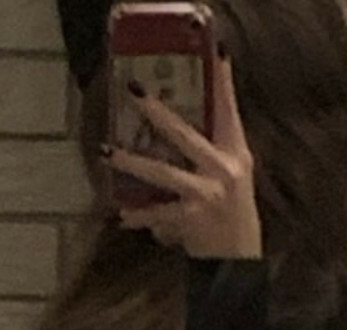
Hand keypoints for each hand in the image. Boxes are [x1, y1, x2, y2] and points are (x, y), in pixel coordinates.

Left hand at [105, 49, 262, 259]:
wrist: (238, 260)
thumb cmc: (232, 215)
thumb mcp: (232, 178)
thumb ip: (212, 152)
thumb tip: (174, 127)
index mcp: (236, 154)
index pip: (229, 111)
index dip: (223, 82)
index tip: (216, 53)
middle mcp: (224, 170)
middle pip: (185, 134)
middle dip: (157, 112)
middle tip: (134, 92)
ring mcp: (207, 194)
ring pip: (162, 173)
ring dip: (132, 163)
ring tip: (107, 153)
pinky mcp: (191, 219)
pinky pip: (157, 214)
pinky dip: (139, 216)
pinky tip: (122, 216)